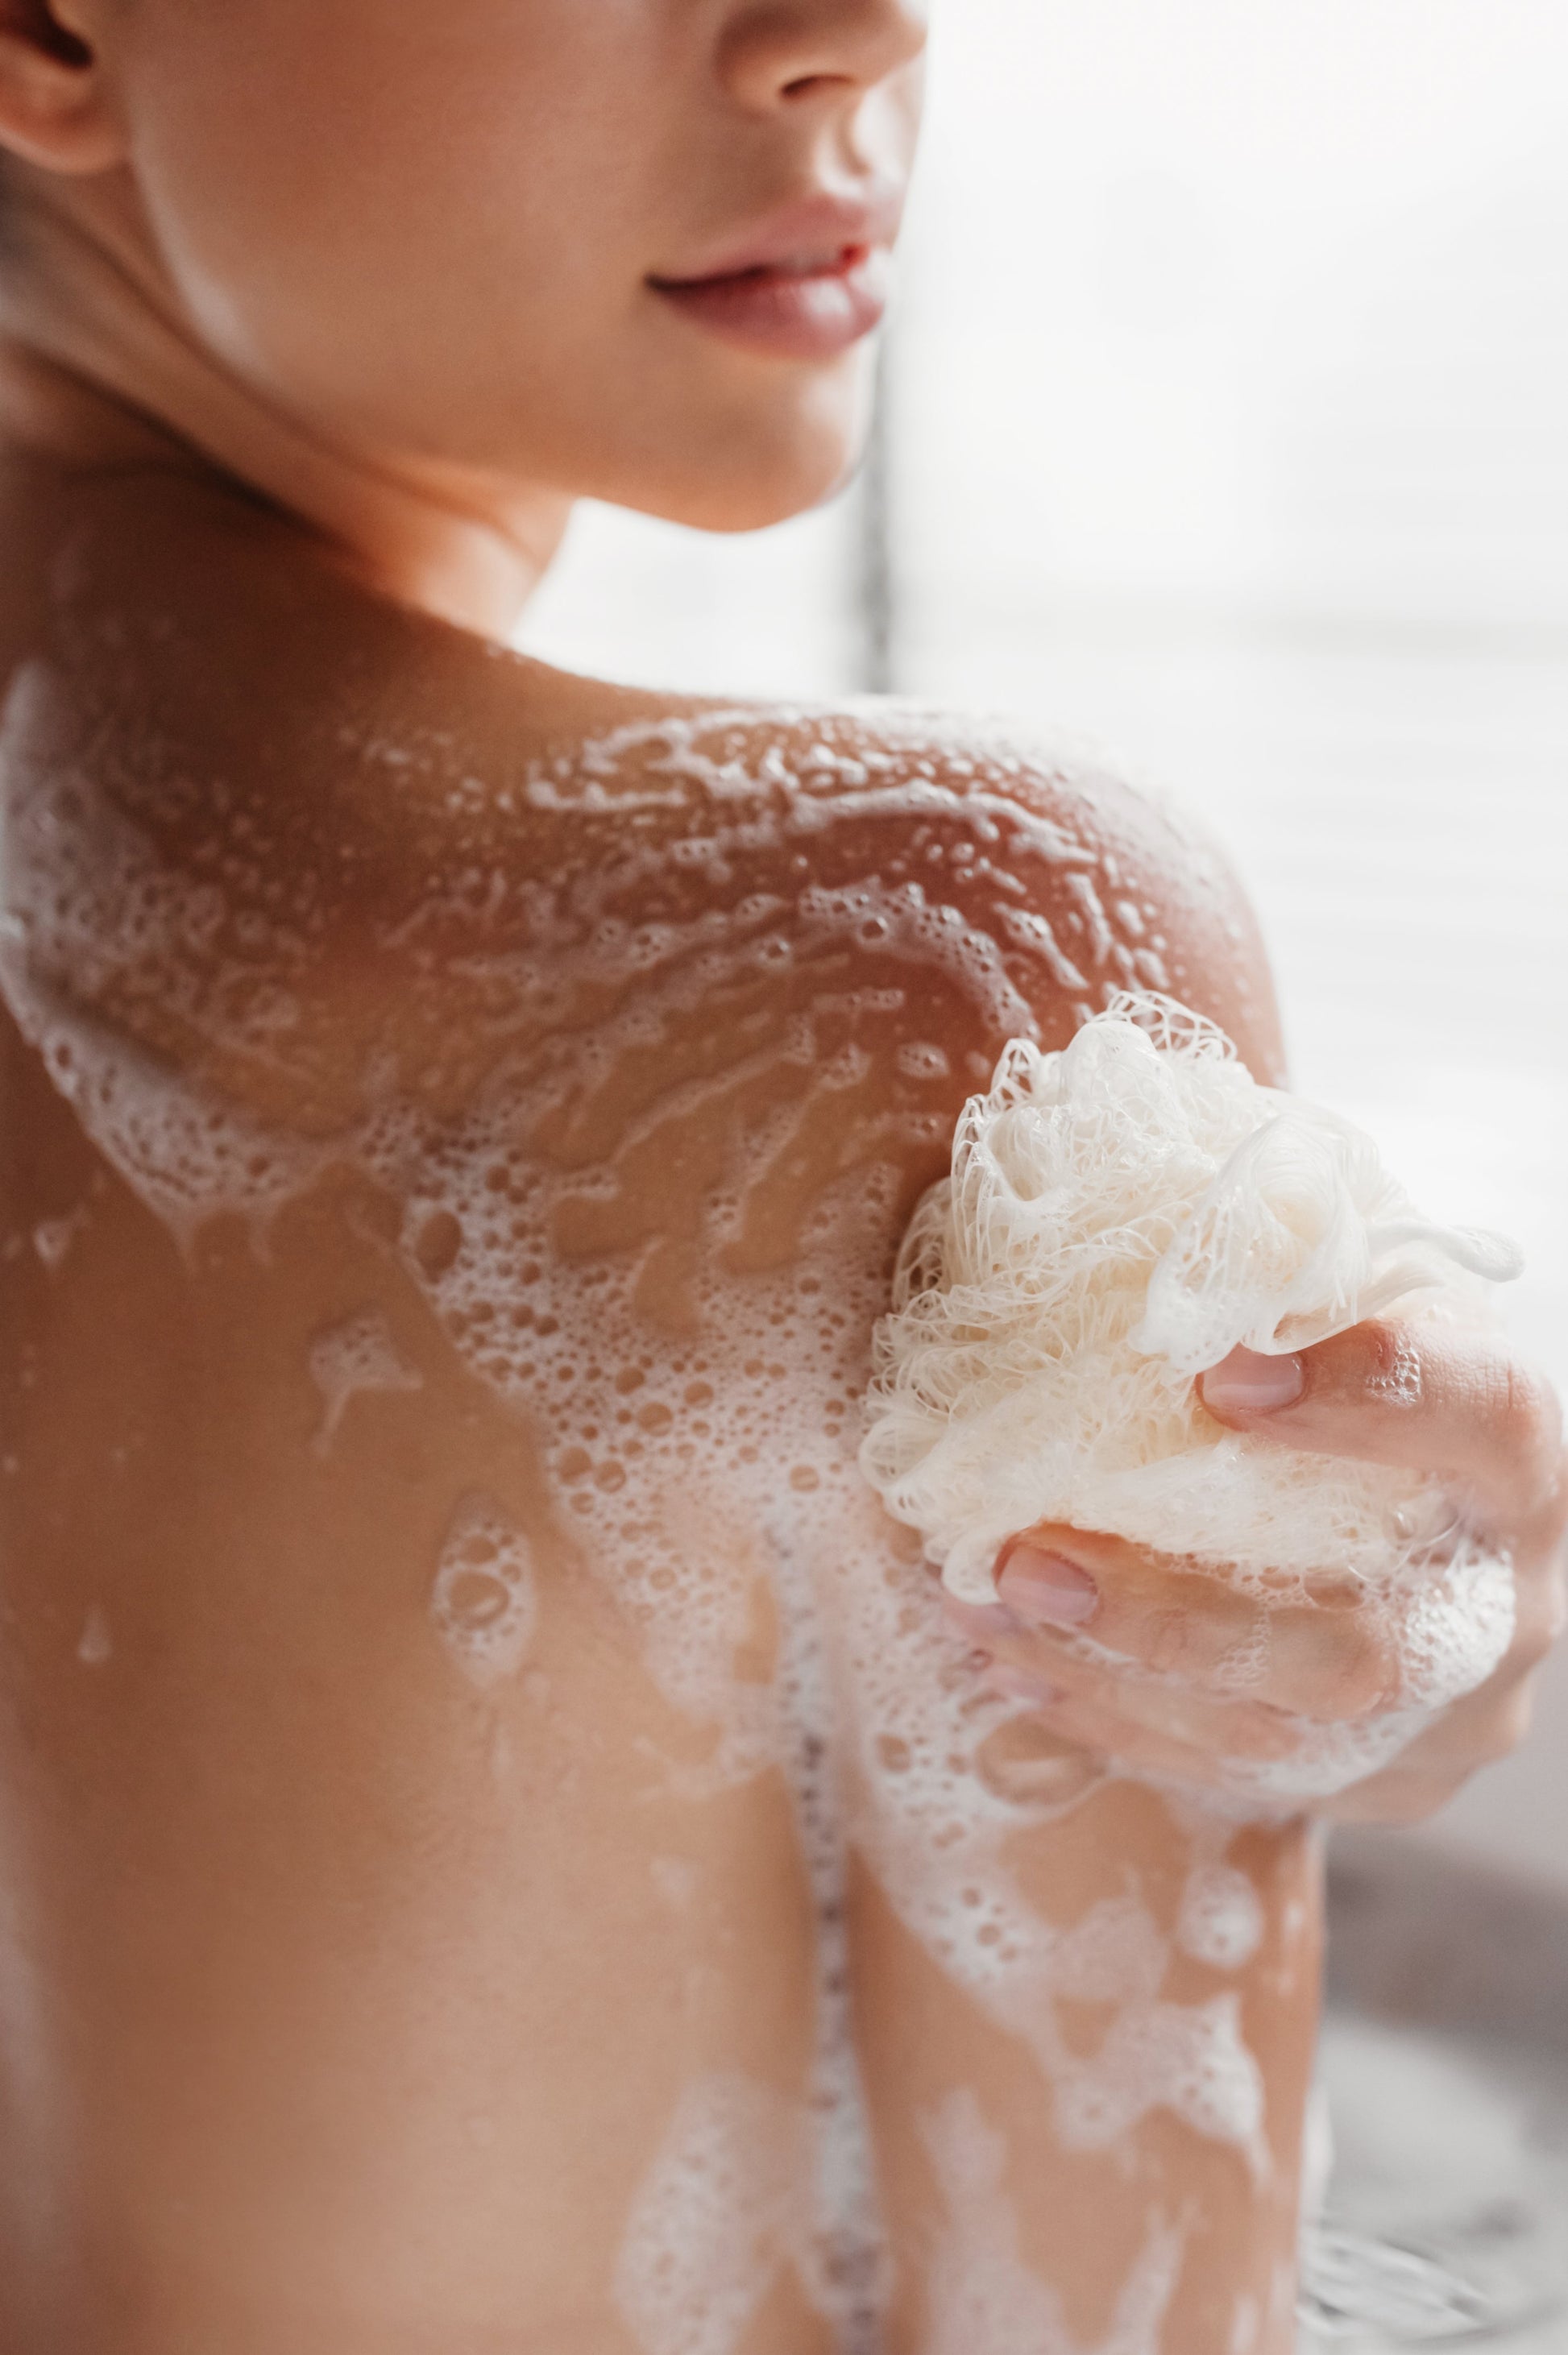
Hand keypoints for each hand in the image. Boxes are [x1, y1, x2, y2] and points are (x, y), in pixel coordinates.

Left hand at [945, 1320, 1567, 1818]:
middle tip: (1025, 1559)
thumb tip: (1188, 1238)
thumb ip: (1289, 1283)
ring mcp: (1451, 1721)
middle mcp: (1505, 1610)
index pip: (1483, 1422)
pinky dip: (1111, 1718)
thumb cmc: (1353, 1385)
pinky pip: (1239, 1775)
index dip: (1365, 1397)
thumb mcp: (1351, 1315)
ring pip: (1280, 1734)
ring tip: (979, 1604)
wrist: (1415, 1526)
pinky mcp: (1385, 1782)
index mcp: (1518, 1469)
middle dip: (1171, 1615)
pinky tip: (1014, 1659)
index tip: (1215, 1369)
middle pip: (1364, 1648)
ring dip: (1105, 1672)